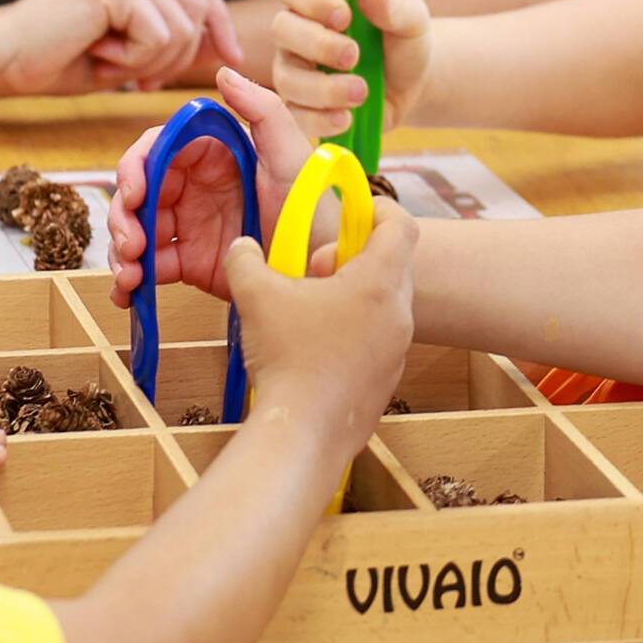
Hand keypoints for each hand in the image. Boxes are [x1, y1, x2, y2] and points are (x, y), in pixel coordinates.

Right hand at [0, 0, 241, 96]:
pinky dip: (133, 60)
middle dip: (177, 57)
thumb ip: (168, 37)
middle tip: (134, 78)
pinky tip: (96, 53)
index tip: (231, 58)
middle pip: (197, 9)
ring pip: (182, 27)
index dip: (219, 24)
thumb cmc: (54, 57)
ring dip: (149, 61)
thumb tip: (223, 46)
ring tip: (106, 61)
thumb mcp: (126, 48)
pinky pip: (158, 35)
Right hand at [109, 66, 323, 305]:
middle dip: (124, 216)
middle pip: (137, 192)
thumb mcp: (294, 155)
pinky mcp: (188, 262)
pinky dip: (130, 281)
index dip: (136, 168)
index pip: (158, 150)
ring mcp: (188, 225)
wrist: (326, 267)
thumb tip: (224, 72)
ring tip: (130, 276)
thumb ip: (263, 110)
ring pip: (136, 229)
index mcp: (211, 155)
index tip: (136, 193)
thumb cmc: (315, 204)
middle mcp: (194, 187)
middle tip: (131, 244)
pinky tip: (126, 295)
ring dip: (121, 251)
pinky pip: (149, 268)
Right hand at [218, 201, 413, 459]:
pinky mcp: (387, 379)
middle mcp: (399, 313)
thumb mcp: (256, 296)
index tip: (356, 211)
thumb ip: (245, 260)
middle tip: (314, 270)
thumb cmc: (288, 359)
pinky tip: (314, 347)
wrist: (304, 433)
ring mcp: (397, 349)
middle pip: (392, 264)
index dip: (380, 209)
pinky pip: (378, 339)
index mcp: (379, 282)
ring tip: (309, 310)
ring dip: (351, 295)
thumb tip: (241, 248)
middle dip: (353, 257)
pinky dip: (353, 331)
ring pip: (384, 304)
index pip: (401, 226)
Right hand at [267, 0, 434, 136]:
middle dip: (318, 44)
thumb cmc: (403, 42)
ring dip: (324, 87)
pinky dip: (320, 119)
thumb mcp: (410, 19)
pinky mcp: (301, 107)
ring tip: (361, 91)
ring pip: (286, 77)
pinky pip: (295, 115)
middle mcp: (297, 33)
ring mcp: (294, 71)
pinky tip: (346, 118)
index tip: (345, 16)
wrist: (412, 86)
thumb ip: (392, 5)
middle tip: (355, 55)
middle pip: (282, 29)